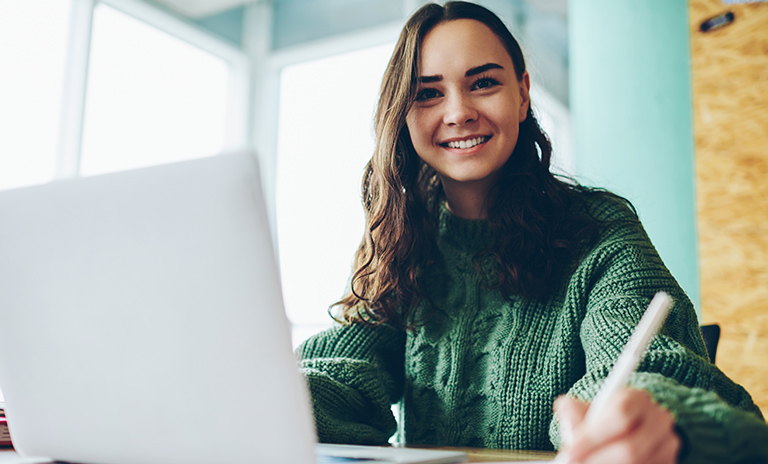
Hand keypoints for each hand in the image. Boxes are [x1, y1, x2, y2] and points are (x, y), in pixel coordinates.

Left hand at [553, 388, 681, 463]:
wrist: (625, 431)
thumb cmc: (599, 420)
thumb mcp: (582, 409)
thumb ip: (571, 415)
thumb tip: (571, 434)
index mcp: (637, 398)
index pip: (620, 414)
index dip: (593, 437)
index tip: (570, 451)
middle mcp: (659, 420)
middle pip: (630, 449)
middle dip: (596, 461)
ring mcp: (668, 446)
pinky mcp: (669, 463)